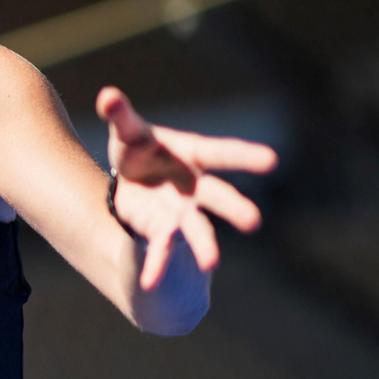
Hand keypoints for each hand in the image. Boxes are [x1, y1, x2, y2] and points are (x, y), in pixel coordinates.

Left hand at [97, 86, 278, 289]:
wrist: (130, 177)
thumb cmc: (139, 147)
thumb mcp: (128, 131)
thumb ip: (120, 116)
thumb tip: (107, 96)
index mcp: (192, 154)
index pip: (219, 153)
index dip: (244, 156)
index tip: (271, 161)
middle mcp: (195, 185)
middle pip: (217, 196)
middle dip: (233, 207)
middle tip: (253, 221)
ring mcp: (182, 210)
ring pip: (197, 229)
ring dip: (204, 245)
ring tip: (211, 263)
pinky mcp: (162, 229)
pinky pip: (160, 249)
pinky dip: (156, 265)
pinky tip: (149, 282)